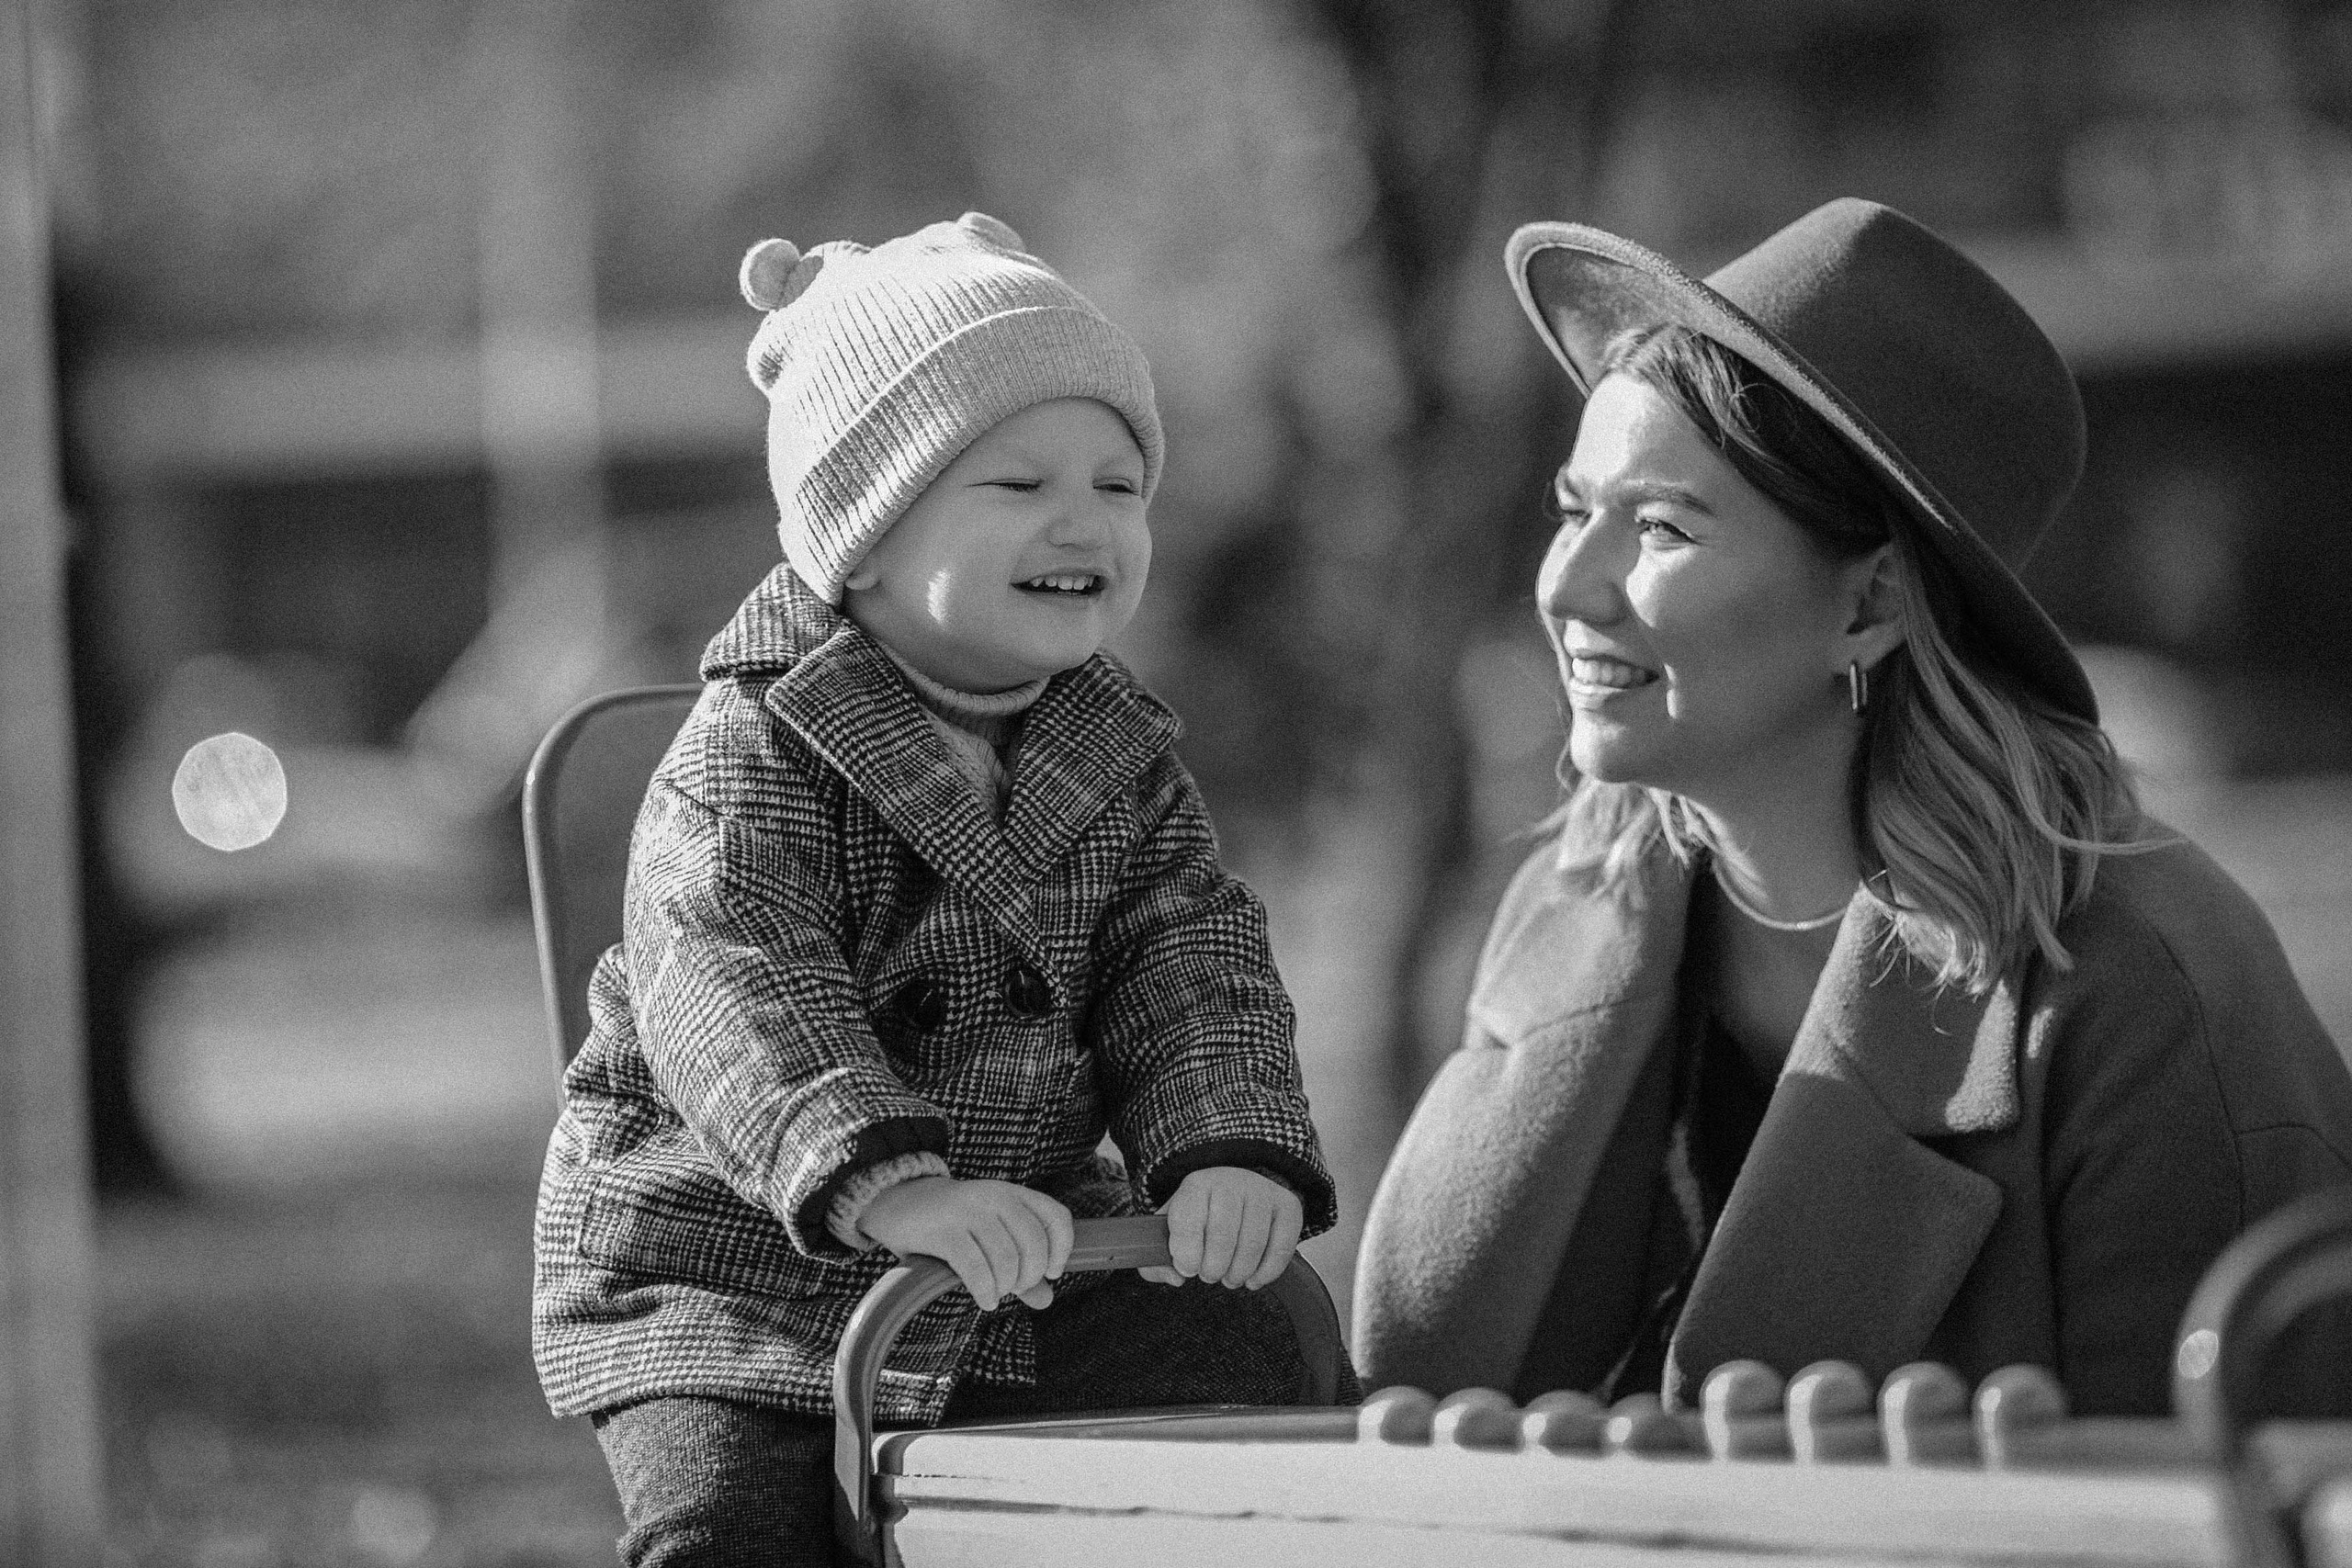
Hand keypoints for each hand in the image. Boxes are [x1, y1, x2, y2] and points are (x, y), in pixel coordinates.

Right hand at [859, 1177, 1073, 1310]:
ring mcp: (968, 1211)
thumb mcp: (991, 1235)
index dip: (1061, 1249)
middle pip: (1034, 1244)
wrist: (899, 1200)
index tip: (1051, 1272)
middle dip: (1029, 1276)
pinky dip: (986, 1291)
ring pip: (1007, 1259)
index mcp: (1012, 1193)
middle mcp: (995, 1197)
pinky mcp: (944, 1231)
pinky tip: (984, 1298)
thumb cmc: (953, 1223)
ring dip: (1005, 1286)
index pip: (1057, 1217)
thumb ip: (1020, 1265)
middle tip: (1014, 1287)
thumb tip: (1046, 1300)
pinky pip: (976, 1269)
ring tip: (995, 1293)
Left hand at [1139, 1167, 1301, 1289]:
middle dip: (1213, 1268)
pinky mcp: (1288, 1206)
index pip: (1187, 1221)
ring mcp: (1262, 1192)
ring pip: (1252, 1245)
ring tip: (1230, 1277)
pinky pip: (1281, 1248)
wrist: (1238, 1190)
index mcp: (1196, 1185)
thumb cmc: (1201, 1216)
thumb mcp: (1171, 1230)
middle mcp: (1231, 1181)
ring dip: (1238, 1273)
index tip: (1187, 1268)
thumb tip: (1175, 1277)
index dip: (1185, 1254)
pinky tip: (1253, 1278)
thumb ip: (1157, 1261)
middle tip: (1210, 1275)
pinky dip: (1266, 1272)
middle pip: (1223, 1236)